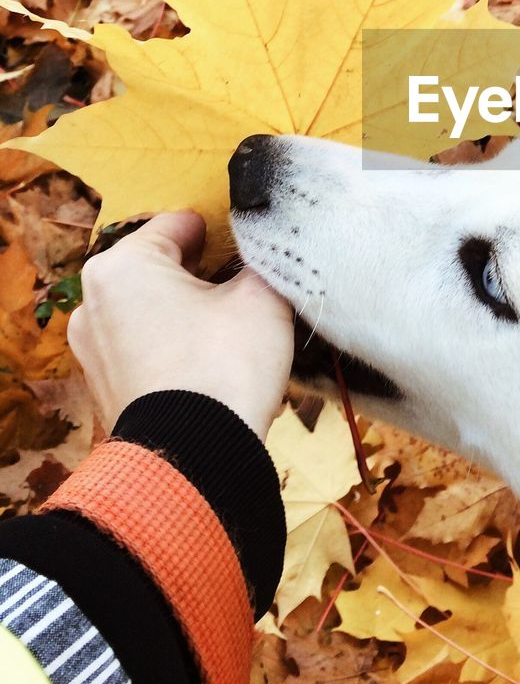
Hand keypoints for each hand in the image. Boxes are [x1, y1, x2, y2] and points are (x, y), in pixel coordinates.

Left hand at [69, 211, 293, 437]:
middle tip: (244, 294)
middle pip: (161, 265)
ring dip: (187, 310)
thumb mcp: (261, 297)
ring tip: (229, 333)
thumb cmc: (224, 364)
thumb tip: (264, 254)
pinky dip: (172, 345)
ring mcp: (91, 346)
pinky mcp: (101, 384)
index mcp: (122, 265)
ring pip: (151, 307)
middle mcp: (92, 300)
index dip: (222, 235)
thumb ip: (262, 260)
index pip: (180, 224)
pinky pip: (143, 345)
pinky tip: (206, 363)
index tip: (251, 256)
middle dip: (202, 275)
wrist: (196, 459)